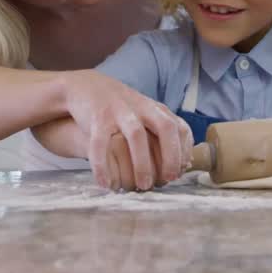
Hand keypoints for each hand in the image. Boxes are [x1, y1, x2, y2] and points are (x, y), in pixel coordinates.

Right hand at [63, 71, 192, 190]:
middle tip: (168, 179)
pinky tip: (106, 183)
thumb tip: (186, 164)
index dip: (183, 151)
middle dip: (171, 155)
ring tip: (143, 186)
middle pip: (165, 127)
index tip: (180, 171)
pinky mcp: (98, 117)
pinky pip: (101, 143)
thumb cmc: (120, 109)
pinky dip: (103, 165)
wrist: (85, 87)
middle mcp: (141, 107)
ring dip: (143, 162)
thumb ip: (164, 135)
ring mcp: (120, 110)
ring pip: (136, 135)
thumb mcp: (145, 115)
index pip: (179, 127)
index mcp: (155, 108)